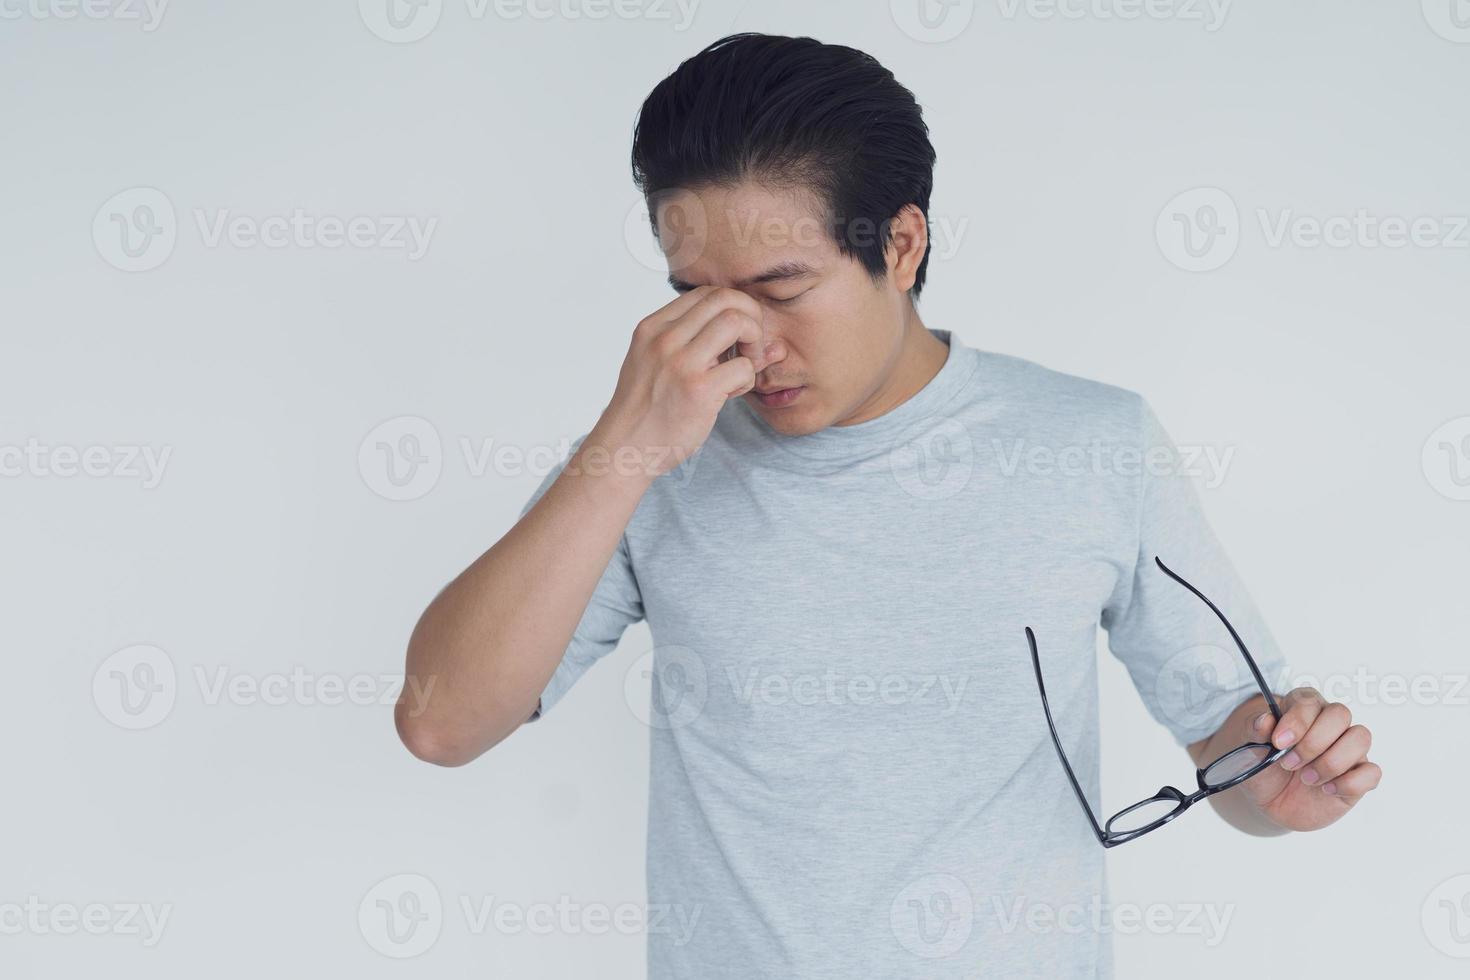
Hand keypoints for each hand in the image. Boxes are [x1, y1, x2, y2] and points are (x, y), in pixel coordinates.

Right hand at [599, 285, 770, 477]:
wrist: (623, 449)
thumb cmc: (644, 410)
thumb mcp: (652, 362)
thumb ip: (688, 341)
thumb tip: (744, 326)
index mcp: (652, 327)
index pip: (705, 293)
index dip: (732, 307)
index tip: (735, 335)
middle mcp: (665, 338)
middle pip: (725, 298)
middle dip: (751, 317)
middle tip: (750, 346)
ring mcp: (681, 363)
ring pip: (738, 322)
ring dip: (754, 343)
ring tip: (743, 367)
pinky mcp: (699, 390)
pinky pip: (744, 367)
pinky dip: (748, 379)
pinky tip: (731, 393)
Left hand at [1220, 688, 1381, 831]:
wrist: (1272, 801)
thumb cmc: (1265, 769)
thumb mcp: (1250, 751)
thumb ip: (1255, 732)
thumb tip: (1264, 720)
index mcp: (1303, 709)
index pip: (1310, 701)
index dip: (1297, 721)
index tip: (1278, 743)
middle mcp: (1330, 724)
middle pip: (1340, 714)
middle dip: (1313, 742)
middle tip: (1289, 763)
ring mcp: (1349, 749)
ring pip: (1360, 738)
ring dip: (1331, 762)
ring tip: (1306, 778)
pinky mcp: (1360, 775)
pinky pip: (1372, 772)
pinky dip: (1349, 783)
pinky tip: (1326, 789)